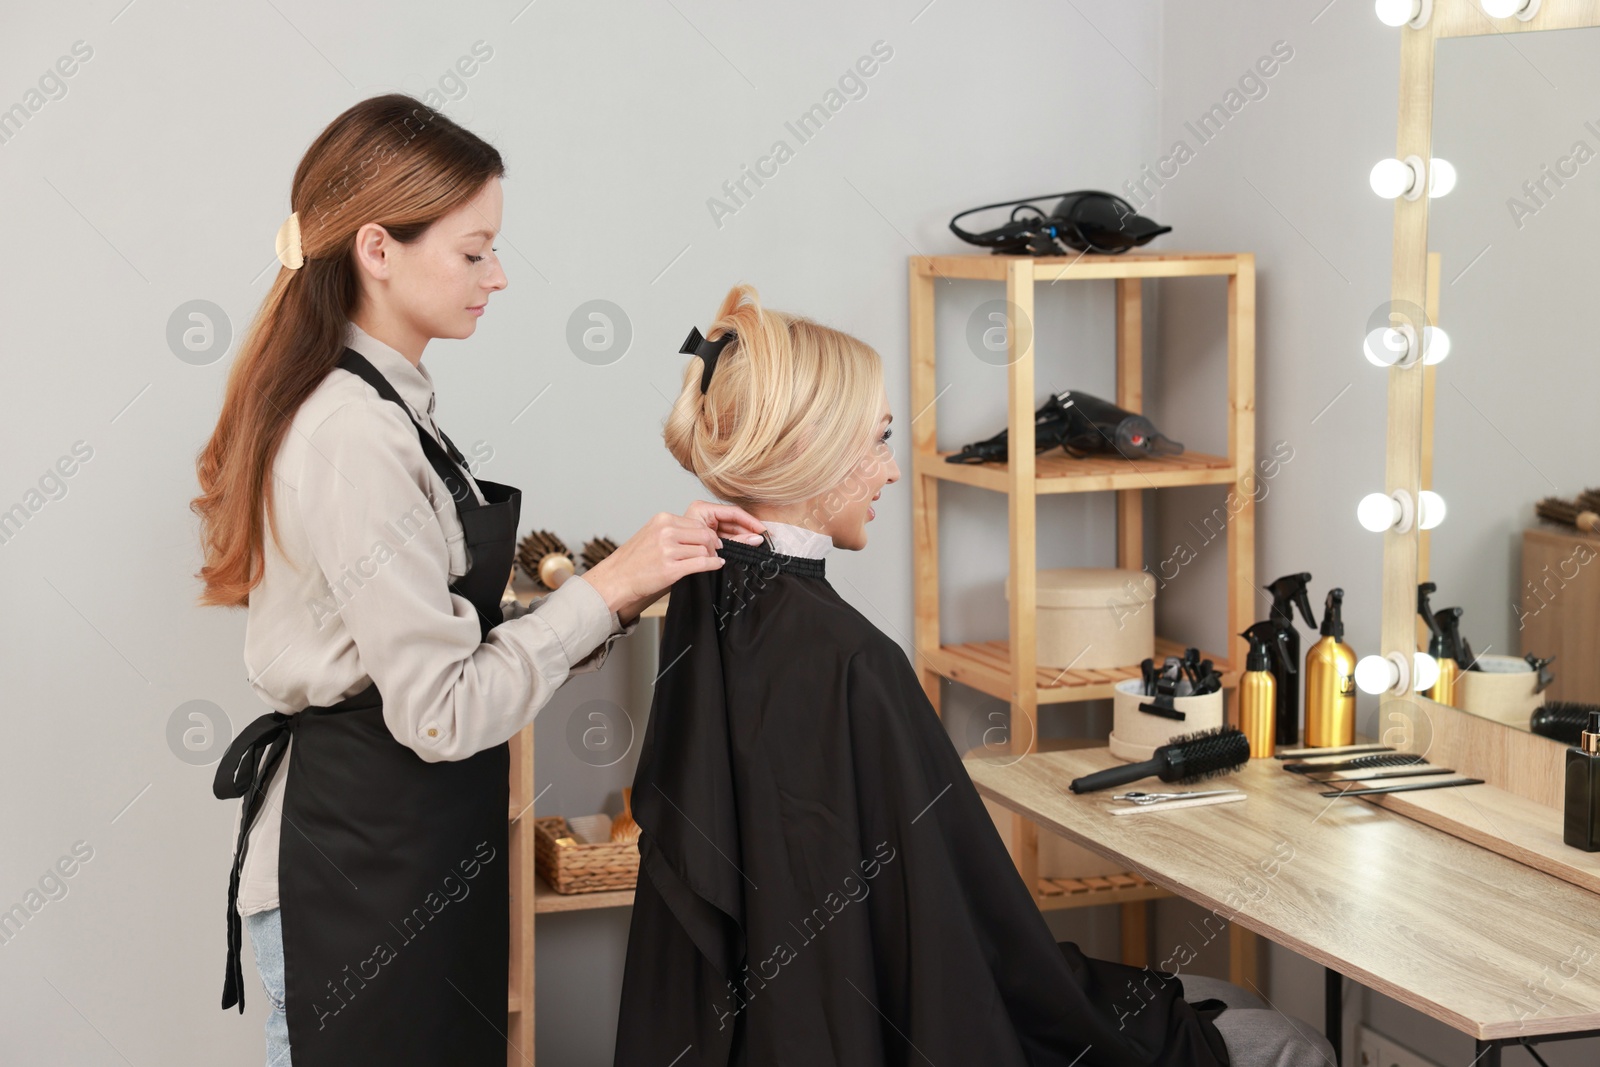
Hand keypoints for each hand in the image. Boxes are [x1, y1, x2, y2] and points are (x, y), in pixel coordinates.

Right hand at [582, 501, 766, 624]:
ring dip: (711, 556)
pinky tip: (718, 564)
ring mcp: (668, 549)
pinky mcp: (671, 567)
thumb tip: (708, 537)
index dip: (718, 530)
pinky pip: (702, 563)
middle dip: (717, 544)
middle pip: (706, 534)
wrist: (616, 579)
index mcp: (663, 520)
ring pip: (706, 548)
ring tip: (712, 560)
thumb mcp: (654, 536)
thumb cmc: (636, 561)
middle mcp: (666, 530)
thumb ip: (678, 532)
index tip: (733, 532)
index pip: (700, 522)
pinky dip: (713, 563)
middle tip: (722, 550)